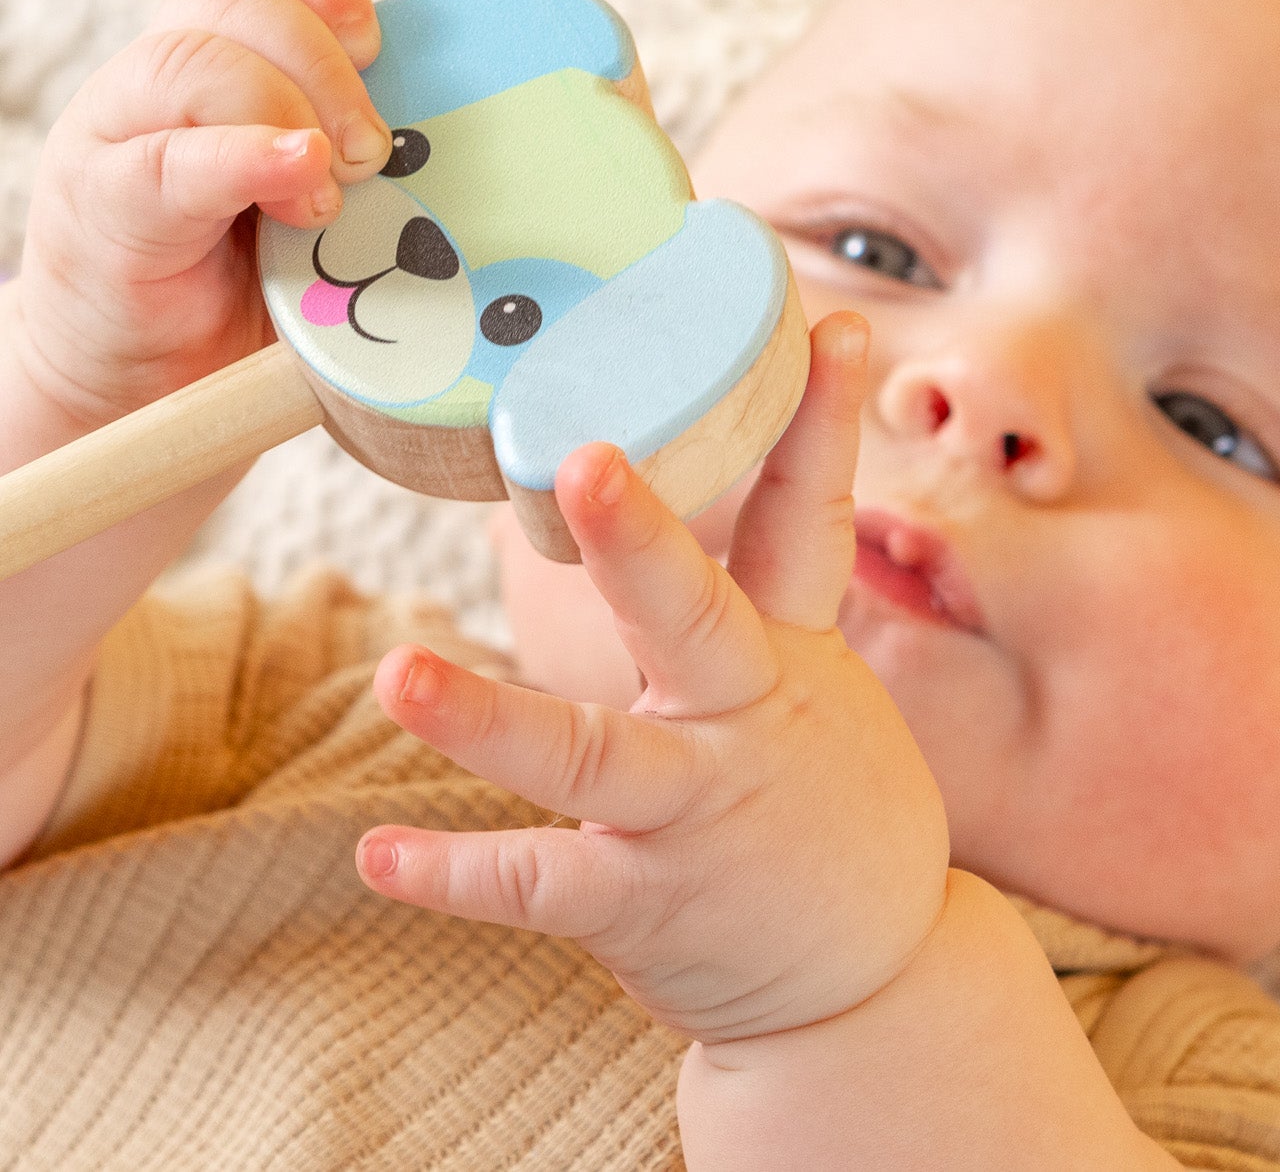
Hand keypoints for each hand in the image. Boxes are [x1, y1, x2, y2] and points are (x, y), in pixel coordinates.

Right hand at [14, 0, 390, 426]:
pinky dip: (244, 159)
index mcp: (227, 61)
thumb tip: (469, 157)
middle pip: (239, 1)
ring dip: (285, 114)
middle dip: (326, 67)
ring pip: (196, 59)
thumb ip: (369, 168)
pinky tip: (299, 181)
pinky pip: (169, 158)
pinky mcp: (105, 203)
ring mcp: (124, 133)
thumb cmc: (257, 287)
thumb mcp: (330, 212)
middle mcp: (167, 78)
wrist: (150, 373)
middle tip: (371, 155)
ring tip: (327, 200)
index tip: (379, 48)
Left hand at [357, 313, 951, 1042]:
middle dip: (642, 540)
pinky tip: (379, 858)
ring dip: (495, 717)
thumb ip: (752, 611)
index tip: (827, 324)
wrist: (872, 983)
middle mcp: (745, 721)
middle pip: (693, 618)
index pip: (810, 522)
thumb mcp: (817, 694)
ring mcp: (696, 814)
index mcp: (788, 656)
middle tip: (585, 460)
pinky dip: (458, 874)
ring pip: (593, 757)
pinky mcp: (646, 905)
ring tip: (404, 672)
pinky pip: (542, 885)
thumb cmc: (828, 809)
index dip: (820, 422)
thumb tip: (672, 510)